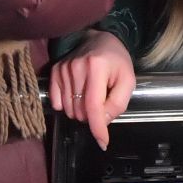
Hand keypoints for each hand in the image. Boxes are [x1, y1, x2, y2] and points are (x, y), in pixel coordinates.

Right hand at [48, 30, 135, 149]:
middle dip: (92, 116)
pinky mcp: (55, 71)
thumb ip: (118, 103)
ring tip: (90, 95)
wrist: (100, 39)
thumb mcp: (128, 81)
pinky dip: (67, 105)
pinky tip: (77, 94)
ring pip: (69, 109)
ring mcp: (63, 69)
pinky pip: (57, 102)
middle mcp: (76, 67)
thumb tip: (102, 122)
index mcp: (97, 68)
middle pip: (80, 111)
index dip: (98, 128)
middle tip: (101, 102)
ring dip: (80, 111)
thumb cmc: (117, 61)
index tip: (102, 142)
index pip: (93, 105)